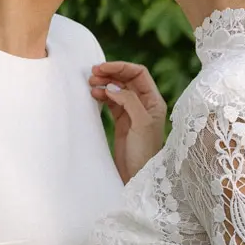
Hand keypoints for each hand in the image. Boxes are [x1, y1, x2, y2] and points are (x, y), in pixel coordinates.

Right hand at [89, 60, 167, 182]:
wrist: (136, 176)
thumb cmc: (144, 152)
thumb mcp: (141, 124)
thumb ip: (129, 101)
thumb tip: (112, 86)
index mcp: (154, 101)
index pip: (139, 74)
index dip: (121, 67)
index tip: (103, 68)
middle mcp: (144, 103)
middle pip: (127, 79)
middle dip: (111, 73)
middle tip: (92, 73)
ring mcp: (132, 112)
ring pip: (117, 89)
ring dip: (104, 83)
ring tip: (90, 83)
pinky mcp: (122, 121)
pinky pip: (111, 101)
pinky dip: (102, 95)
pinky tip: (93, 94)